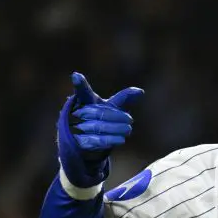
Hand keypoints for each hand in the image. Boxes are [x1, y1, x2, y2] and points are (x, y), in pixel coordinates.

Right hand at [57, 72, 143, 187]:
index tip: (76, 75)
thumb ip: (123, 98)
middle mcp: (78, 113)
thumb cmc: (98, 117)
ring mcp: (76, 127)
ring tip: (128, 129)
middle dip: (116, 117)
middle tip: (130, 119)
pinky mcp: (79, 142)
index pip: (82, 91)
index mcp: (84, 101)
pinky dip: (110, 140)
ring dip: (115, 129)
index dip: (80, 83)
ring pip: (98, 127)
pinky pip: (95, 140)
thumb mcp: (109, 106)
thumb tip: (141, 91)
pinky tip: (121, 139)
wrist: (85, 141)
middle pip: (99, 113)